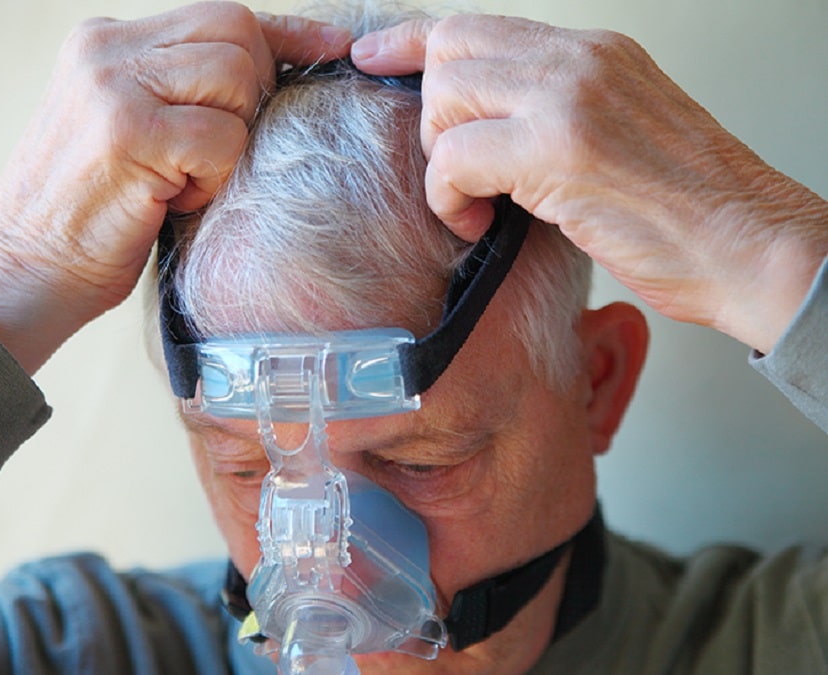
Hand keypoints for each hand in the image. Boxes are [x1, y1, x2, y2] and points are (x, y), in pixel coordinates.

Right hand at [0, 2, 350, 373]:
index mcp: (107, 43)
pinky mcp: (129, 130)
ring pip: (236, 77)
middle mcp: (106, 49)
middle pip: (237, 33)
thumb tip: (271, 79)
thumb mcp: (134, 133)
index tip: (332, 49)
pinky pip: (223, 137)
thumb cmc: (92, 215)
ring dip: (229, 141)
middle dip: (254, 97)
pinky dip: (213, 178)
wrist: (25, 270)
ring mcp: (113, 84)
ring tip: (182, 179)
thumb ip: (183, 93)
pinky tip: (171, 200)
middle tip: (216, 154)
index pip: (221, 16)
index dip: (286, 35)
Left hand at [352, 15, 827, 352]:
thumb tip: (487, 128)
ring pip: (445, 97)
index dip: (413, 39)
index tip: (374, 56)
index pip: (479, 24)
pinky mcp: (560, 149)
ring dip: (442, 161)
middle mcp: (580, 60)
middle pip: (450, 49)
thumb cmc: (685, 209)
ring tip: (476, 205)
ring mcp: (570, 97)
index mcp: (594, 54)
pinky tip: (479, 225)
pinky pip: (456, 157)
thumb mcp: (619, 136)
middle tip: (459, 170)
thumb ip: (554, 114)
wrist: (748, 245)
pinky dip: (450, 198)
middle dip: (434, 117)